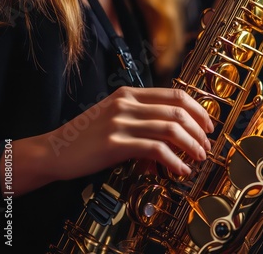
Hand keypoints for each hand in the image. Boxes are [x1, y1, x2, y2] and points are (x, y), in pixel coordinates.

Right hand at [1, 87, 213, 195]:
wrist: (54, 150)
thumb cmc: (88, 136)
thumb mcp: (115, 115)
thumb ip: (142, 115)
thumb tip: (176, 128)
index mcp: (129, 94)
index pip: (175, 95)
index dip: (198, 110)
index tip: (208, 125)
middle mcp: (126, 103)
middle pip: (177, 111)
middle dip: (199, 130)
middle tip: (206, 145)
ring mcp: (120, 122)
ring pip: (170, 129)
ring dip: (191, 145)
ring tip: (198, 158)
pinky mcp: (115, 144)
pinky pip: (156, 150)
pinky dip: (174, 161)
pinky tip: (180, 169)